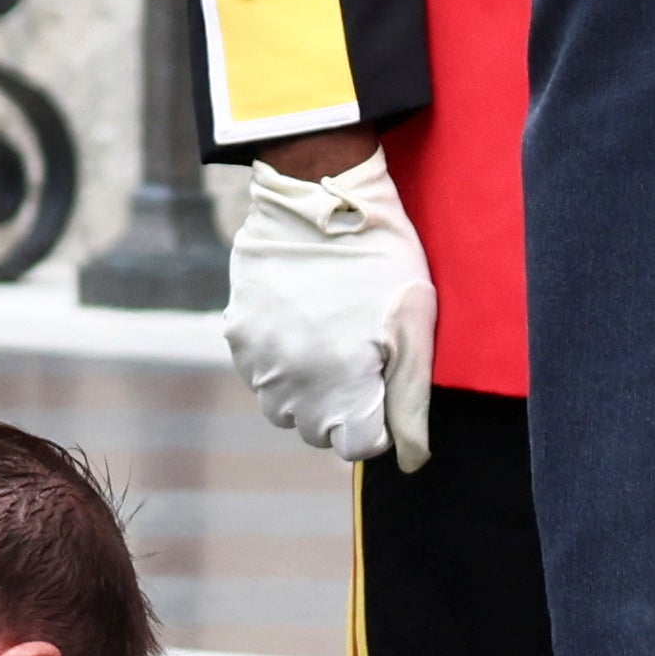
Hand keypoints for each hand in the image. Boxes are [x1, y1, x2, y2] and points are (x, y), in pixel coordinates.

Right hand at [223, 151, 437, 471]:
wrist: (319, 194)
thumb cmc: (380, 257)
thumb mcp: (415, 324)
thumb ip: (411, 399)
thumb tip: (413, 461)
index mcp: (341, 388)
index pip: (359, 446)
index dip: (380, 419)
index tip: (387, 380)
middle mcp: (292, 387)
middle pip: (319, 431)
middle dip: (342, 405)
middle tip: (362, 352)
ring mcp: (259, 364)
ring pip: (285, 407)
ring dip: (308, 388)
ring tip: (330, 336)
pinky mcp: (239, 337)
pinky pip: (261, 373)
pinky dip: (280, 361)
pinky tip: (302, 319)